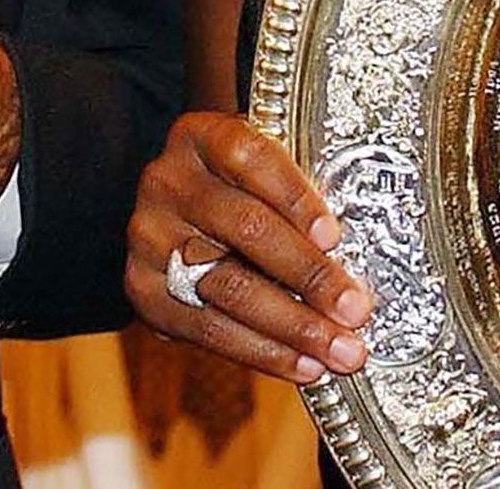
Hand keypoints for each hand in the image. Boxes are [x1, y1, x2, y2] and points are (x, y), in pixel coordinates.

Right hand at [125, 111, 371, 384]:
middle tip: (355, 310)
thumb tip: (357, 259)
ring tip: (338, 350)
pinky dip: (261, 351)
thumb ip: (294, 197)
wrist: (173, 214)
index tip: (335, 238)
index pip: (250, 158)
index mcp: (201, 135)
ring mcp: (148, 235)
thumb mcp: (259, 170)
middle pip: (244, 228)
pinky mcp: (142, 289)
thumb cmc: (238, 189)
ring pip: (227, 285)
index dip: (295, 198)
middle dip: (309, 276)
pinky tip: (302, 364)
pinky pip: (207, 328)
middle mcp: (168, 180)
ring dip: (292, 325)